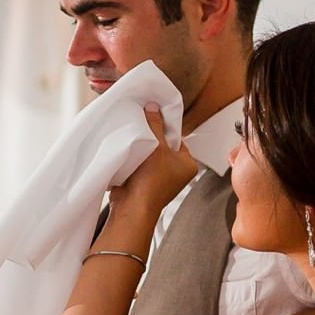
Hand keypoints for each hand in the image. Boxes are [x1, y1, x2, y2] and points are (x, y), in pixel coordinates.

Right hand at [106, 103, 198, 225]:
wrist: (132, 207)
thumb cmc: (152, 182)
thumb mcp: (157, 146)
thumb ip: (155, 125)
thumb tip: (153, 107)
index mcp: (188, 165)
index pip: (178, 138)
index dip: (165, 127)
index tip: (153, 117)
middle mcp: (176, 173)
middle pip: (163, 146)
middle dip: (151, 137)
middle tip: (142, 126)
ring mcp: (160, 180)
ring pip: (150, 155)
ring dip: (140, 148)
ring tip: (133, 139)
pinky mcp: (143, 183)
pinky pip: (139, 164)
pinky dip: (133, 158)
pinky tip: (126, 151)